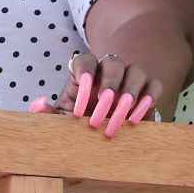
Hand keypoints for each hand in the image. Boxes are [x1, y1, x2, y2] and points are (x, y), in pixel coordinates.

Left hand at [30, 50, 165, 138]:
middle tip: (103, 107)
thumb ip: (48, 114)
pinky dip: (148, 99)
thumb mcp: (63, 120)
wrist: (105, 132)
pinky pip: (154, 86)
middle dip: (109, 84)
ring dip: (130, 92)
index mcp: (85, 73)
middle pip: (113, 62)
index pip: (84, 61)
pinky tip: (137, 117)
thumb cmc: (80, 122)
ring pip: (136, 70)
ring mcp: (131, 78)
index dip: (84, 74)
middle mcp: (109, 71)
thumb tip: (39, 104)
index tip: (82, 96)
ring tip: (121, 115)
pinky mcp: (149, 91)